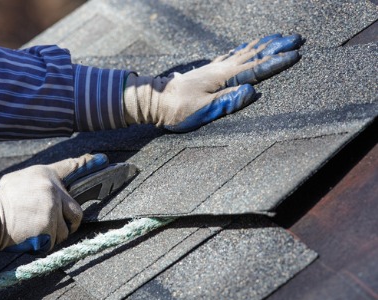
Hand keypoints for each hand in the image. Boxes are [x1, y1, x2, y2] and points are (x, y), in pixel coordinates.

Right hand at [0, 153, 108, 257]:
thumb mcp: (20, 181)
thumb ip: (41, 185)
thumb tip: (54, 194)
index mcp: (44, 174)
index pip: (71, 166)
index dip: (88, 163)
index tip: (103, 160)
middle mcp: (52, 189)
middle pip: (76, 210)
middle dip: (70, 222)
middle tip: (55, 226)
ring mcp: (51, 208)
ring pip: (65, 229)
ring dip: (54, 235)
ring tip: (33, 230)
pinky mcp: (48, 226)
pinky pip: (54, 241)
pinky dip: (45, 244)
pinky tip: (29, 236)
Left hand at [124, 33, 302, 131]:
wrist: (155, 100)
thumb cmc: (177, 109)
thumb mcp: (202, 110)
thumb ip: (226, 101)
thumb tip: (251, 92)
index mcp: (222, 78)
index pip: (255, 69)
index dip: (276, 62)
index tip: (296, 54)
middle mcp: (220, 68)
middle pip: (254, 55)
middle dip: (276, 47)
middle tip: (297, 38)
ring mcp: (214, 68)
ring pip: (244, 52)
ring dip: (263, 45)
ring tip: (278, 38)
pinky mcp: (208, 71)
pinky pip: (232, 55)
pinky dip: (244, 49)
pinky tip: (247, 47)